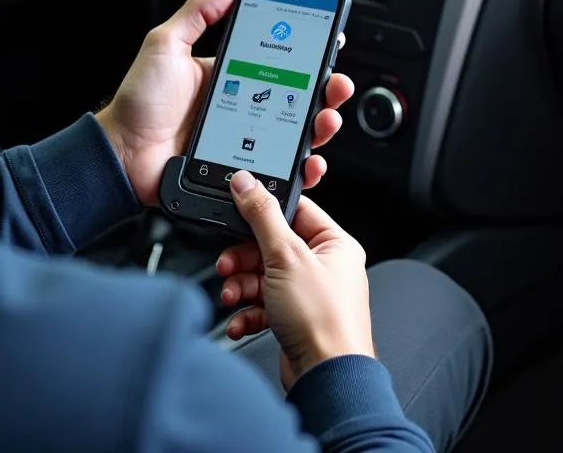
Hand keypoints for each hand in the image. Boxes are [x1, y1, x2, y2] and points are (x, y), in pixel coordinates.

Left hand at [97, 0, 353, 205]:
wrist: (122, 153)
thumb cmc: (139, 101)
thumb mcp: (165, 45)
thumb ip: (196, 14)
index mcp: (230, 74)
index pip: (278, 58)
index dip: (307, 52)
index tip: (329, 40)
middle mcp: (244, 104)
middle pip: (298, 96)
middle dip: (326, 88)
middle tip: (335, 82)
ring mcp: (245, 138)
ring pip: (297, 133)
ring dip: (321, 124)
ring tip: (327, 117)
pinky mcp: (242, 169)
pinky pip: (279, 169)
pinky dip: (302, 167)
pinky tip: (309, 160)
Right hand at [217, 176, 374, 389]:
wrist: (327, 379)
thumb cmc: (324, 321)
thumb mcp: (285, 256)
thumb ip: (262, 216)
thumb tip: (247, 183)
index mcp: (334, 243)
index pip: (294, 210)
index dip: (263, 211)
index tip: (238, 208)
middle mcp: (324, 267)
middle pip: (271, 245)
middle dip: (244, 258)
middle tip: (228, 263)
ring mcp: (309, 295)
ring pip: (263, 277)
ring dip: (241, 286)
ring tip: (231, 295)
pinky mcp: (294, 320)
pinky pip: (264, 306)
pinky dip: (247, 312)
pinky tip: (240, 320)